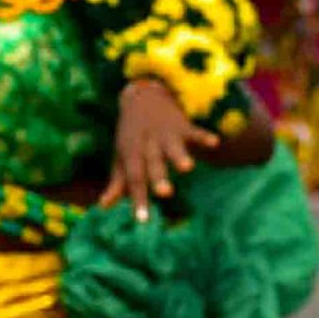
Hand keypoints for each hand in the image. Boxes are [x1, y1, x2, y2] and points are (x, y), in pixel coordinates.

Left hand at [102, 78, 217, 219]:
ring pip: (171, 147)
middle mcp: (147, 144)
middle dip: (159, 178)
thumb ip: (118, 182)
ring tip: (187, 168)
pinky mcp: (182, 125)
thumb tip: (104, 207)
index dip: (138, 199)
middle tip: (165, 194)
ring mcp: (164, 134)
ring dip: (179, 156)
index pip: (134, 179)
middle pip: (152, 163)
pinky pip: (194, 131)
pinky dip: (203, 136)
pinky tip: (214, 142)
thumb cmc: (132, 135)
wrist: (142, 97)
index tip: (142, 220)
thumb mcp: (122, 156)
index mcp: (130, 153)